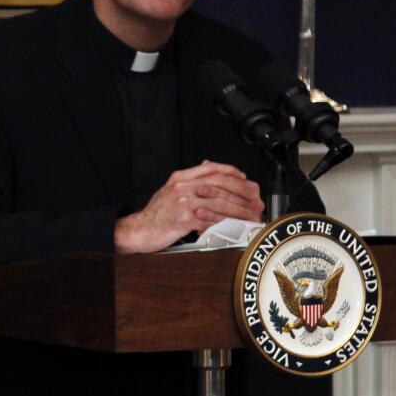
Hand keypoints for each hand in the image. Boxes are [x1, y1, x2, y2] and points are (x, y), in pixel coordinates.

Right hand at [114, 161, 263, 253]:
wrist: (139, 229)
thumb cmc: (156, 213)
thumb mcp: (170, 189)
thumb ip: (190, 179)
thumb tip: (208, 166)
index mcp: (180, 177)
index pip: (212, 168)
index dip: (233, 172)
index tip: (246, 179)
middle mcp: (182, 187)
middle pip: (219, 184)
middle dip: (242, 191)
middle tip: (256, 199)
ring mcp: (182, 203)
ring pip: (219, 202)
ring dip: (239, 209)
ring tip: (252, 214)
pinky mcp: (184, 220)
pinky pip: (211, 219)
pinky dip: (227, 223)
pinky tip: (236, 225)